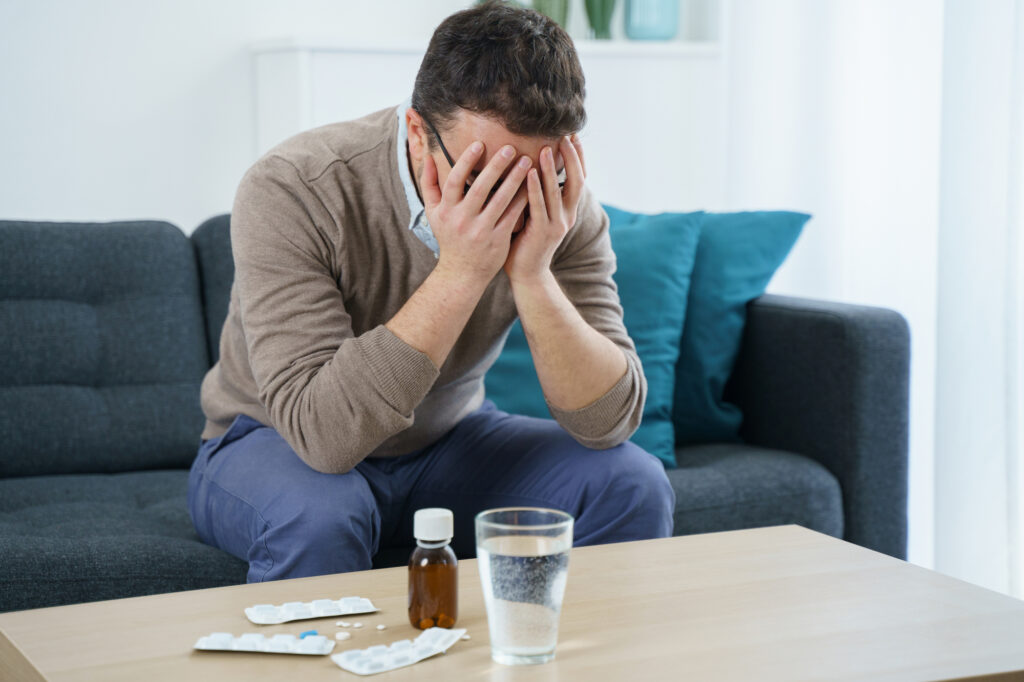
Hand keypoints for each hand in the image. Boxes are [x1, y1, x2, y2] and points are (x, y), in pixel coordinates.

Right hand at [420, 141, 531, 286]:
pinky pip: (512, 215)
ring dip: (515, 179)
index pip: (455, 181)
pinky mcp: (498, 239)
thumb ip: (429, 184)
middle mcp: (463, 219)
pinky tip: (533, 185)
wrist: (462, 273)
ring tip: (527, 161)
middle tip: (511, 148)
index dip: (466, 161)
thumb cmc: (449, 237)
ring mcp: (481, 230)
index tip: (480, 143)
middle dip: (496, 166)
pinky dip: (522, 199)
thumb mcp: (433, 213)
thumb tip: (426, 156)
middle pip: (480, 188)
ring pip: (500, 200)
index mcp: (447, 210)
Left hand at [504, 134, 586, 284]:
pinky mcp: (543, 232)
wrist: (527, 274)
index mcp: (568, 210)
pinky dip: (535, 187)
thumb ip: (538, 193)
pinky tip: (529, 171)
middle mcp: (567, 216)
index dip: (578, 157)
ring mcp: (557, 225)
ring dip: (551, 169)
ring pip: (557, 192)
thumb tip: (531, 163)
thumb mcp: (536, 213)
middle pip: (576, 181)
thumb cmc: (526, 240)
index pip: (579, 178)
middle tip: (565, 136)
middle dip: (571, 158)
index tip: (573, 136)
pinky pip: (539, 205)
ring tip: (546, 148)